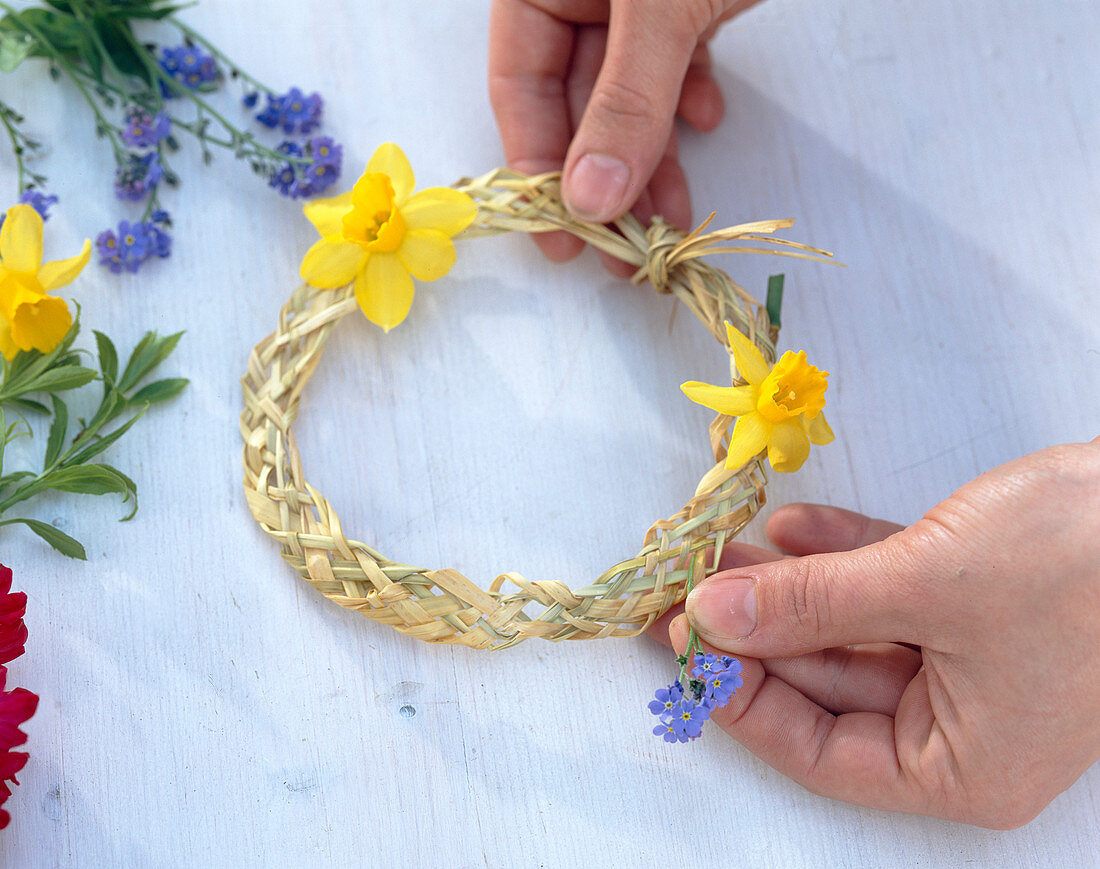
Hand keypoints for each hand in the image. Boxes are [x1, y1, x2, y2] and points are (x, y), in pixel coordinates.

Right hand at [488, 0, 760, 271]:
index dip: (537, 165)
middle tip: (622, 249)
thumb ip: (628, 99)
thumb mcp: (660, 9)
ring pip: (631, 97)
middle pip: (575, 103)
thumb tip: (591, 197)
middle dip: (605, 179)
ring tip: (669, 222)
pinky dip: (688, 101)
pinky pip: (675, 65)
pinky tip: (710, 121)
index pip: (519, 85)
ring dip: (652, 160)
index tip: (562, 235)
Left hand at [660, 439, 1099, 827]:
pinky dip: (839, 556)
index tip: (686, 642)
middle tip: (687, 587)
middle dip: (756, 629)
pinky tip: (788, 529)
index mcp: (961, 765)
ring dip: (787, 587)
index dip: (742, 696)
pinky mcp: (972, 597)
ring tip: (721, 550)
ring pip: (849, 627)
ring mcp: (968, 657)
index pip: (818, 750)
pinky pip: (884, 586)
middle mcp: (961, 722)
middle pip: (826, 683)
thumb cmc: (1084, 563)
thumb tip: (714, 614)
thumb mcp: (925, 587)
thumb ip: (810, 604)